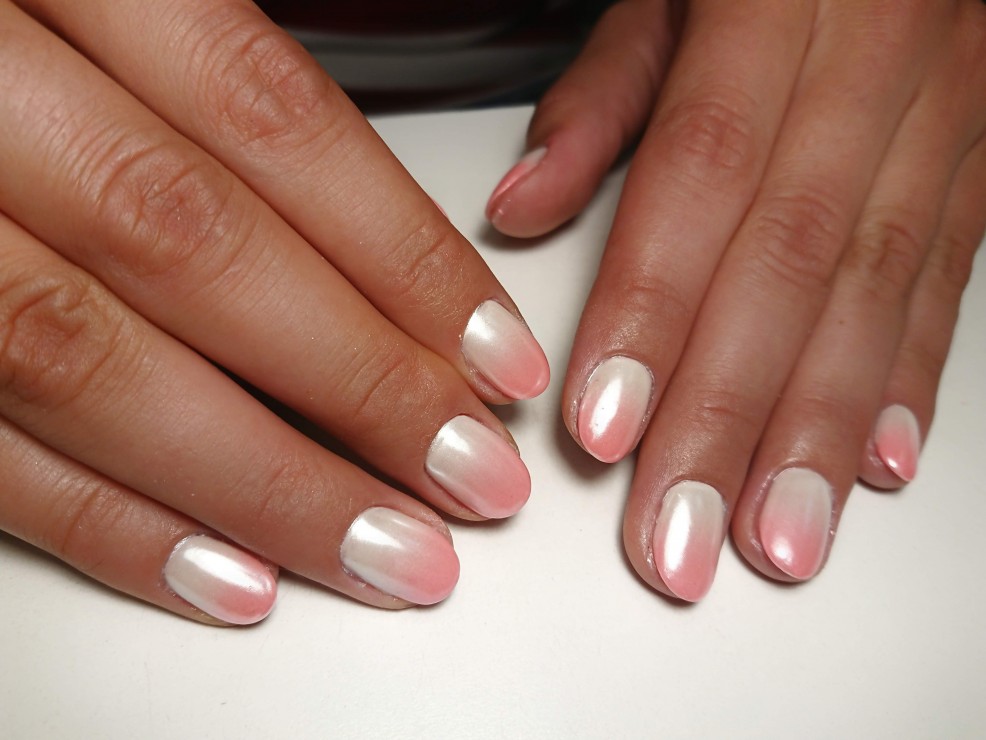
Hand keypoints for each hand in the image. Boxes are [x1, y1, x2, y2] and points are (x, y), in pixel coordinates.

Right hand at [0, 0, 548, 623]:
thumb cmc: (3, 22)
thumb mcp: (103, 0)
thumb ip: (210, 94)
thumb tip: (372, 252)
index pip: (268, 120)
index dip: (398, 251)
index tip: (493, 358)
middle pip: (194, 252)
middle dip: (354, 385)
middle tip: (471, 480)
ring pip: (86, 363)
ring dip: (258, 483)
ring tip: (384, 553)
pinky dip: (106, 520)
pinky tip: (225, 573)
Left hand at [487, 0, 985, 599]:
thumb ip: (600, 96)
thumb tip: (521, 204)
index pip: (699, 177)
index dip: (651, 310)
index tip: (606, 426)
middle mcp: (877, 50)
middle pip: (792, 260)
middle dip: (731, 414)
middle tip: (680, 534)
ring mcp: (950, 100)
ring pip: (881, 284)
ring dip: (823, 428)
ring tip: (776, 536)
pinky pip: (953, 268)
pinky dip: (913, 373)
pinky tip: (877, 461)